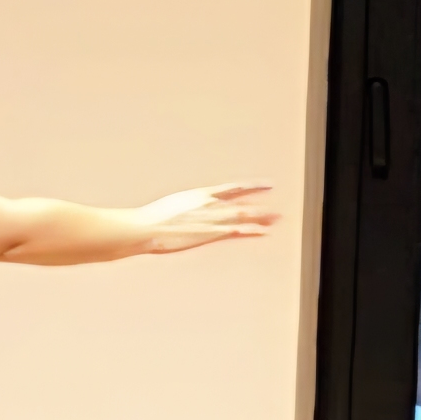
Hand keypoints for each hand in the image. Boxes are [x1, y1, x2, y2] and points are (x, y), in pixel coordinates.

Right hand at [124, 183, 279, 254]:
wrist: (144, 228)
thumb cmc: (149, 221)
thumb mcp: (169, 209)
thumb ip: (182, 210)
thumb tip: (182, 213)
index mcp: (199, 195)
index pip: (232, 189)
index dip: (251, 187)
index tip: (267, 186)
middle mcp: (208, 204)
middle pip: (241, 204)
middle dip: (260, 208)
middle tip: (277, 211)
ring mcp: (209, 218)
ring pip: (242, 216)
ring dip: (261, 218)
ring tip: (277, 219)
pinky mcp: (208, 233)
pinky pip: (234, 231)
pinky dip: (250, 231)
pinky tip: (262, 233)